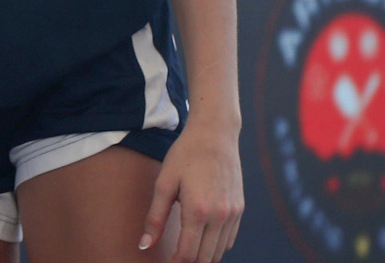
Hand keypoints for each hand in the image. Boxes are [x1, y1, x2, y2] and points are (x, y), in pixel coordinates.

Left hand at [141, 117, 242, 262]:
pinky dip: (215, 245)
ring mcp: (233, 214)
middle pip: (206, 257)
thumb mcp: (164, 183)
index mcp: (198, 211)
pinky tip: (200, 238)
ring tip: (184, 250)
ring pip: (219, 251)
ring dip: (203, 255)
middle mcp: (220, 216)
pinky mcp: (240, 209)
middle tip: (173, 258)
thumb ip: (154, 218)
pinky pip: (229, 239)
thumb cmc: (184, 156)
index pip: (189, 254)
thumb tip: (144, 245)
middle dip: (188, 262)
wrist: (215, 135)